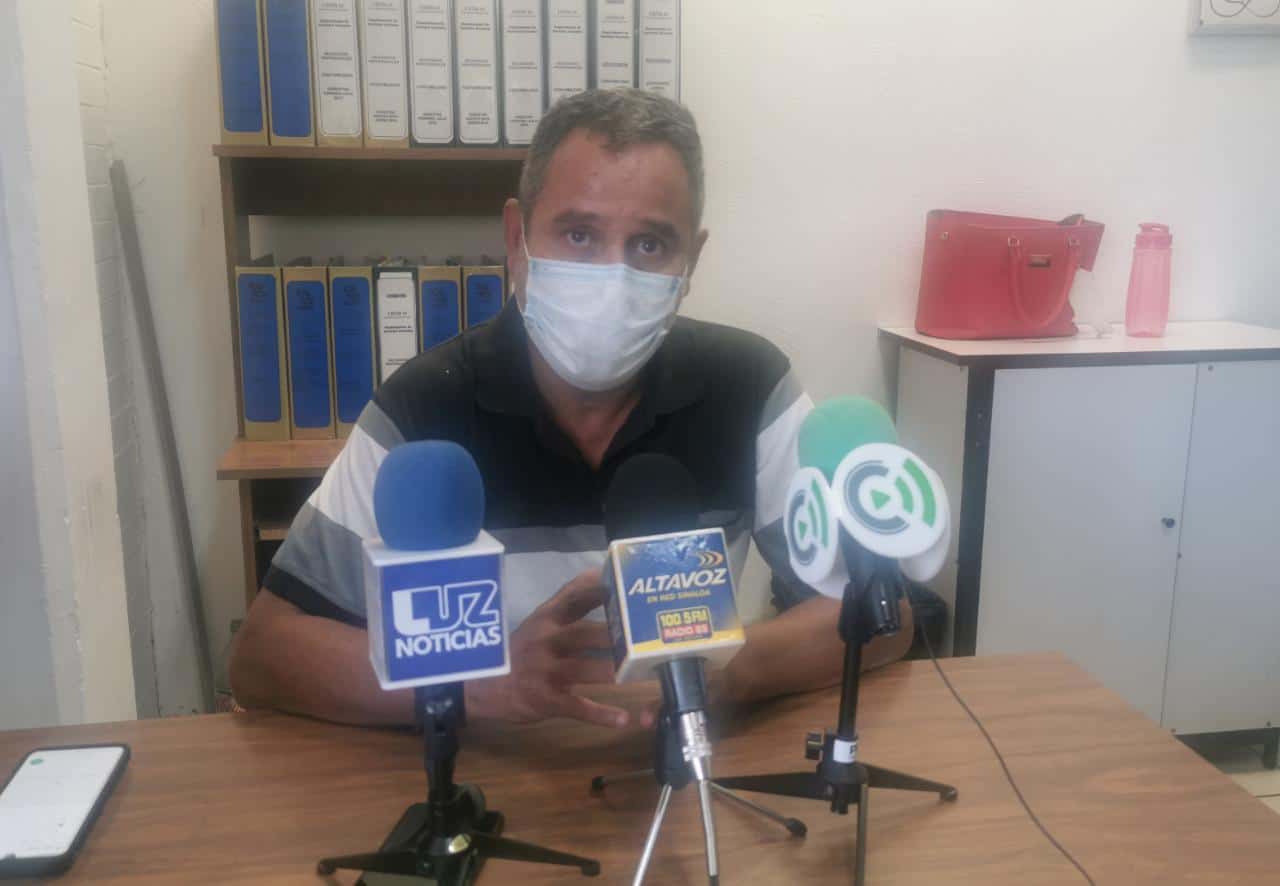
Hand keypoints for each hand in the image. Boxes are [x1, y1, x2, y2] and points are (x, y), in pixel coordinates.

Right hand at [465, 569, 630, 727]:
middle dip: (614, 635)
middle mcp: (545, 640)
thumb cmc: (520, 652)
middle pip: (584, 633)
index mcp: (546, 619)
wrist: (482, 687)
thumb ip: (567, 603)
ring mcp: (544, 671)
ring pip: (582, 669)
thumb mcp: (538, 623)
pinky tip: (622, 719)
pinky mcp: (545, 700)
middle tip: (643, 637)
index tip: (627, 587)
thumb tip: (597, 573)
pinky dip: (600, 714)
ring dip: (611, 671)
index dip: (601, 590)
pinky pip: (576, 706)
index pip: (575, 597)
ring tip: (638, 673)